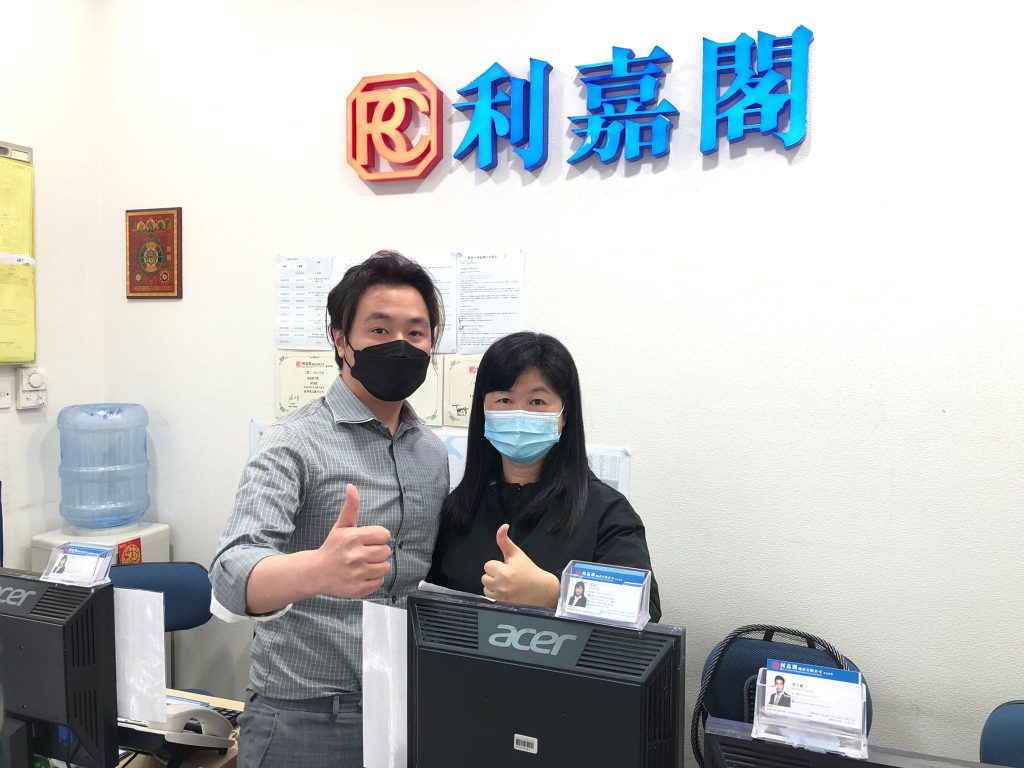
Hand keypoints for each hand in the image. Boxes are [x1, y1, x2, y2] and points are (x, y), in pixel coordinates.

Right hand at [314, 484, 391, 598]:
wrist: (316, 572)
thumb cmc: (332, 547)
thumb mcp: (341, 526)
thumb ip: (350, 507)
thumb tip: (351, 486)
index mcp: (353, 537)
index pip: (384, 535)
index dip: (378, 537)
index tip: (368, 540)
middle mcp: (355, 556)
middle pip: (386, 552)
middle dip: (378, 551)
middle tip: (365, 553)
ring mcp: (357, 573)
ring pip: (385, 567)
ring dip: (377, 566)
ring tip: (364, 564)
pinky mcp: (358, 589)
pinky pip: (380, 582)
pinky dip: (374, 579)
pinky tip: (362, 575)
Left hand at [481, 524, 559, 607]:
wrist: (542, 590)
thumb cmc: (529, 570)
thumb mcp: (517, 554)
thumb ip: (505, 541)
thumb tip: (502, 526)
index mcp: (504, 572)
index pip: (488, 565)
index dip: (497, 565)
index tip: (507, 567)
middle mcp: (501, 585)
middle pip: (485, 577)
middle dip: (494, 575)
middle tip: (507, 576)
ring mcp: (501, 597)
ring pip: (485, 588)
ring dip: (493, 586)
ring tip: (506, 584)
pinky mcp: (502, 605)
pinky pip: (490, 598)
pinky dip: (495, 595)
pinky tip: (506, 592)